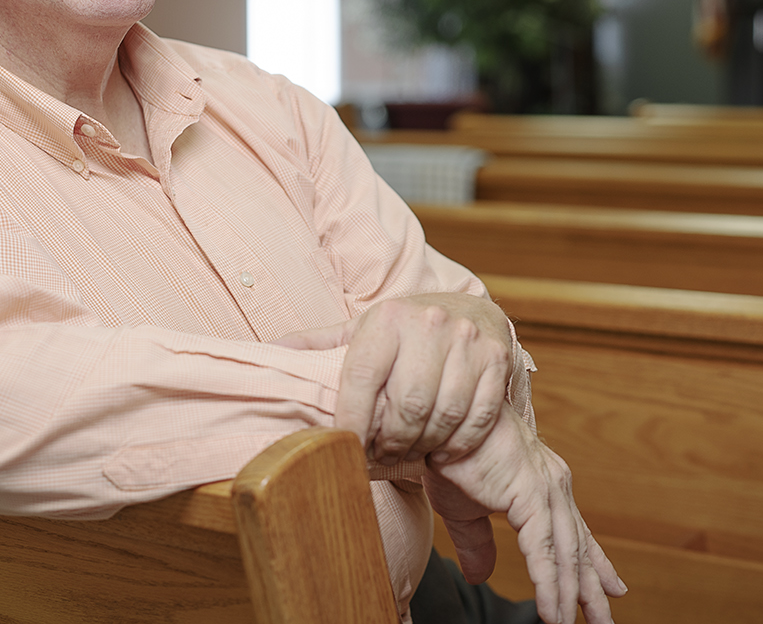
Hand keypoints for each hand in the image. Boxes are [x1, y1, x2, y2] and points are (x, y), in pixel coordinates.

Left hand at [274, 293, 511, 465]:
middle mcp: (428, 324)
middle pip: (406, 404)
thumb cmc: (404, 329)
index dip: (351, 421)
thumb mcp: (359, 330)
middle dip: (389, 440)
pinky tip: (442, 445)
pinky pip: (475, 418)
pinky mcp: (496, 360)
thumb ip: (317, 346)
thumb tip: (265, 353)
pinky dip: (457, 442)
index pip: (361, 378)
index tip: (345, 446)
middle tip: (381, 453)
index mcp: (386, 318)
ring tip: (409, 450)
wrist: (468, 310)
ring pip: (442, 415)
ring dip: (423, 444)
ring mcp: (467, 342)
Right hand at [424, 408, 624, 623]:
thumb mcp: (464, 508)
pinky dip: (549, 583)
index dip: (596, 563)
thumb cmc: (450, 453)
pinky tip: (552, 609)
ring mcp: (545, 488)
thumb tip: (481, 576)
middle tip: (605, 621)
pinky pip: (544, 549)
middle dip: (592, 588)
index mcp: (542, 484)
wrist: (440, 417)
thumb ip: (477, 543)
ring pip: (565, 552)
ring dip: (571, 594)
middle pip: (578, 546)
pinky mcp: (530, 494)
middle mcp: (553, 485)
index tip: (615, 587)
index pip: (575, 532)